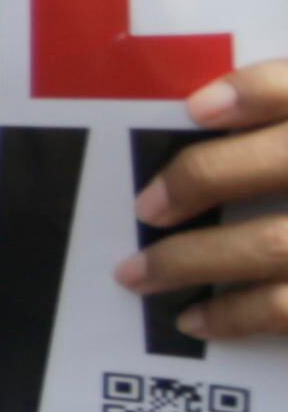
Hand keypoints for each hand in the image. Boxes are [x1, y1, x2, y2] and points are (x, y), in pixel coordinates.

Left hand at [122, 60, 287, 336]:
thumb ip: (282, 124)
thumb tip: (207, 116)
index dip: (257, 93)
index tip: (196, 108)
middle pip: (285, 161)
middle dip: (205, 179)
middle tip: (147, 207)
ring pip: (276, 244)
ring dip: (196, 259)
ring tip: (139, 273)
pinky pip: (287, 307)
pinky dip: (236, 313)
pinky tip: (195, 318)